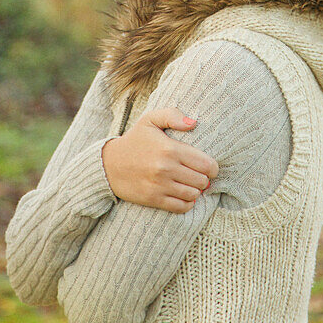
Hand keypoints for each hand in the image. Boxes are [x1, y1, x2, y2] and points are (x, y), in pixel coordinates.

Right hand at [101, 107, 218, 212]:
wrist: (109, 164)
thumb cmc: (135, 140)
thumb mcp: (150, 120)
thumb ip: (173, 115)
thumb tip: (193, 122)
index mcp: (170, 149)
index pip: (206, 164)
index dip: (213, 167)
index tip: (209, 166)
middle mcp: (166, 168)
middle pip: (202, 181)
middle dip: (205, 179)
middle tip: (200, 175)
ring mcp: (159, 186)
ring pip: (193, 195)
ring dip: (197, 191)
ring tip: (192, 184)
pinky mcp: (153, 199)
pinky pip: (181, 207)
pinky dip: (188, 203)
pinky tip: (184, 195)